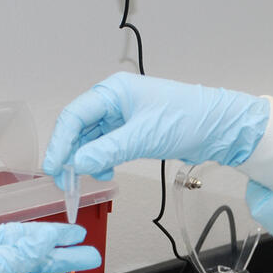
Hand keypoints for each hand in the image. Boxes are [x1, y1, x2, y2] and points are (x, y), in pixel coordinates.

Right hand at [42, 73, 269, 181]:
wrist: (219, 127)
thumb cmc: (187, 119)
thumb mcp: (143, 137)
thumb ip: (107, 151)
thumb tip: (77, 164)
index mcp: (113, 92)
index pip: (74, 116)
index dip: (60, 142)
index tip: (54, 167)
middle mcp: (114, 100)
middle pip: (79, 128)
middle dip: (71, 154)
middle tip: (66, 180)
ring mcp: (123, 115)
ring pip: (92, 139)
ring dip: (88, 159)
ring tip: (93, 177)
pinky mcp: (133, 129)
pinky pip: (107, 145)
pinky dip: (102, 159)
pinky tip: (107, 171)